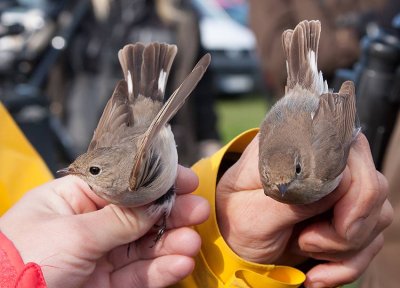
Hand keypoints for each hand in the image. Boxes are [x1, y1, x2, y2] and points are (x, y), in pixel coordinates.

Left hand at [0, 166, 208, 287]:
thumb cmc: (18, 260)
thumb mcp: (72, 233)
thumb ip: (119, 220)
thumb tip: (156, 205)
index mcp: (75, 199)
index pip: (125, 184)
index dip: (156, 182)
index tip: (185, 181)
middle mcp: (91, 224)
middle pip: (140, 215)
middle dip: (171, 213)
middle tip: (197, 210)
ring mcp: (100, 254)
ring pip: (144, 245)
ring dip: (171, 243)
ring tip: (192, 241)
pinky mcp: (107, 282)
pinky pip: (139, 274)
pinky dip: (161, 269)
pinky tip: (180, 263)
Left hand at [216, 133, 392, 287]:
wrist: (236, 240)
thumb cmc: (236, 220)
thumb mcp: (252, 214)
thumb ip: (291, 200)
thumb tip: (335, 189)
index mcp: (295, 147)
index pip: (349, 151)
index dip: (354, 192)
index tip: (335, 226)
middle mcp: (322, 161)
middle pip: (372, 184)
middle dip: (348, 228)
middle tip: (307, 242)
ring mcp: (339, 187)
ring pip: (377, 214)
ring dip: (344, 248)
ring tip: (302, 248)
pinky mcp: (347, 213)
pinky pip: (370, 239)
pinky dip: (347, 264)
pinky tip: (318, 273)